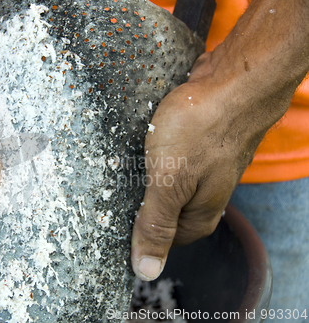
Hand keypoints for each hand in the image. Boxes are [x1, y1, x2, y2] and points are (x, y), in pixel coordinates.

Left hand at [130, 53, 254, 279]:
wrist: (235, 78)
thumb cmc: (202, 129)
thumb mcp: (169, 182)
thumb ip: (156, 224)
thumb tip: (147, 271)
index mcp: (200, 213)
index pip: (166, 238)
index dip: (141, 232)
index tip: (115, 220)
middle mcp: (205, 192)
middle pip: (167, 208)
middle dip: (141, 199)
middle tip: (114, 186)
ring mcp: (204, 164)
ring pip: (169, 178)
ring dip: (147, 172)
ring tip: (124, 161)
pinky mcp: (198, 140)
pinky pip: (172, 153)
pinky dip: (156, 149)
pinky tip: (142, 139)